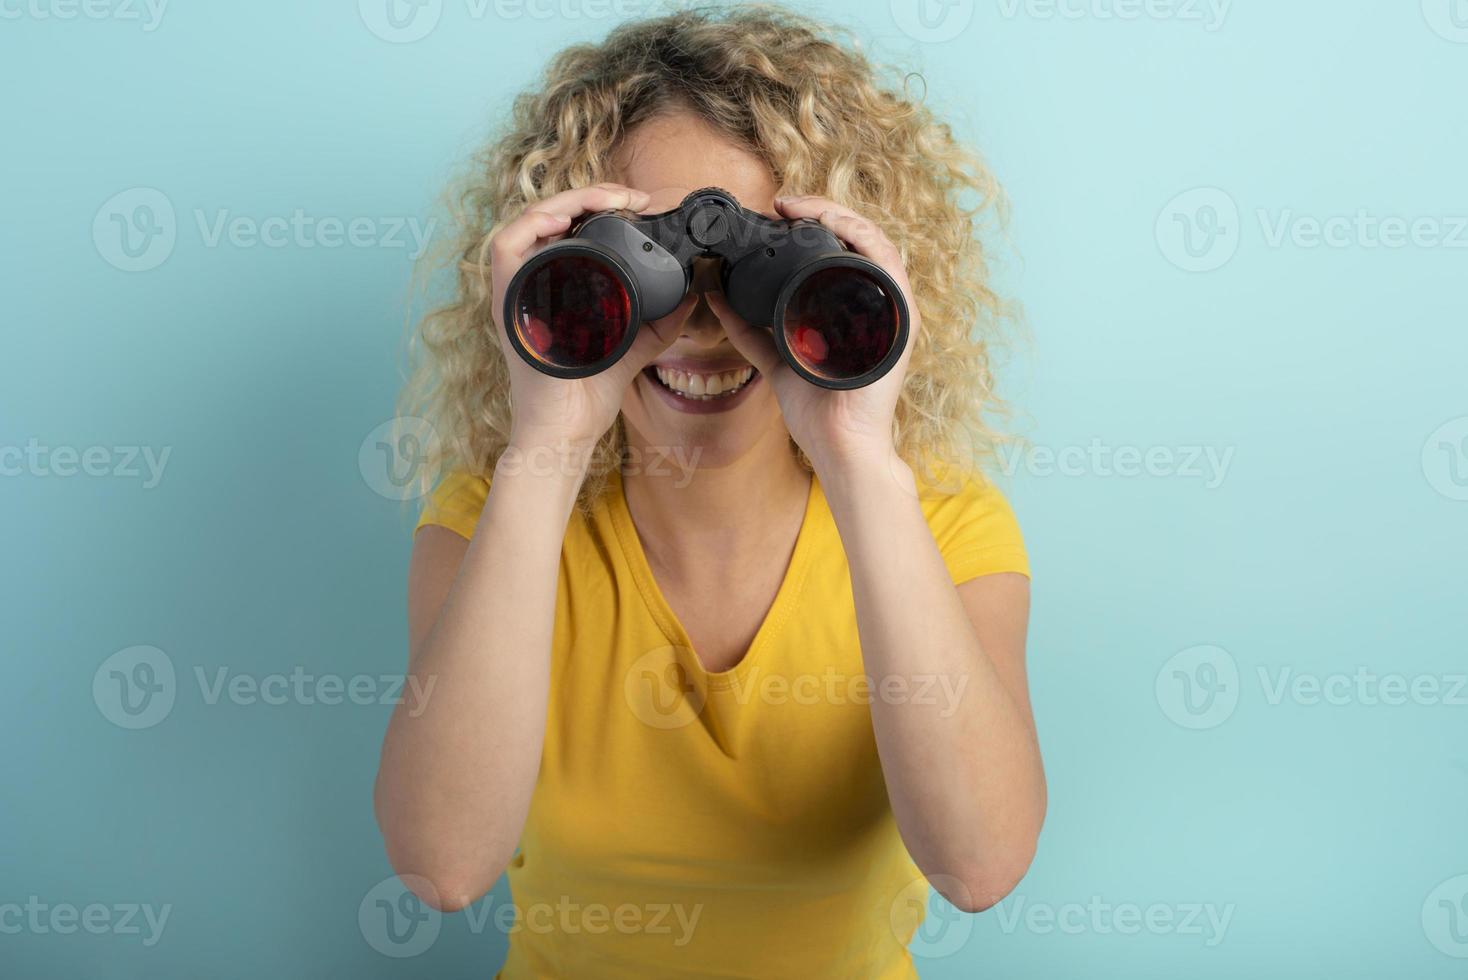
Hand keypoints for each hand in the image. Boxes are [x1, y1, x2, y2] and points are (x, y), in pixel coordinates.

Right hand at [489, 183, 678, 452]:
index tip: (638, 203)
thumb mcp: (636, 343)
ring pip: (531, 220)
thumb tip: (695, 289)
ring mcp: (518, 288)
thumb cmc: (590, 391)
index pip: (570, 226)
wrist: (569, 427)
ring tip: (608, 198)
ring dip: (569, 200)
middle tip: (631, 197)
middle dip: (592, 196)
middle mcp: (533, 280)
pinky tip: (564, 217)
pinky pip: (507, 245)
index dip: (600, 205)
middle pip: (553, 216)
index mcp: (557, 284)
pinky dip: (532, 222)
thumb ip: (662, 317)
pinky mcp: (508, 299)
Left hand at [709, 195, 918, 475]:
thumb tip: (714, 292)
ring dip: (838, 215)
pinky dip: (862, 236)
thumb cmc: (817, 411)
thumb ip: (747, 327)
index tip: (775, 212)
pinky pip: (888, 262)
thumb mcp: (774, 358)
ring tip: (801, 208)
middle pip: (856, 239)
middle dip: (820, 212)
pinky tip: (834, 224)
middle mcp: (877, 303)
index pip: (839, 250)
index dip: (812, 222)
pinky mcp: (901, 317)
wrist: (840, 447)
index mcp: (853, 308)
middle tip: (782, 204)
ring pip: (874, 240)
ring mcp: (892, 309)